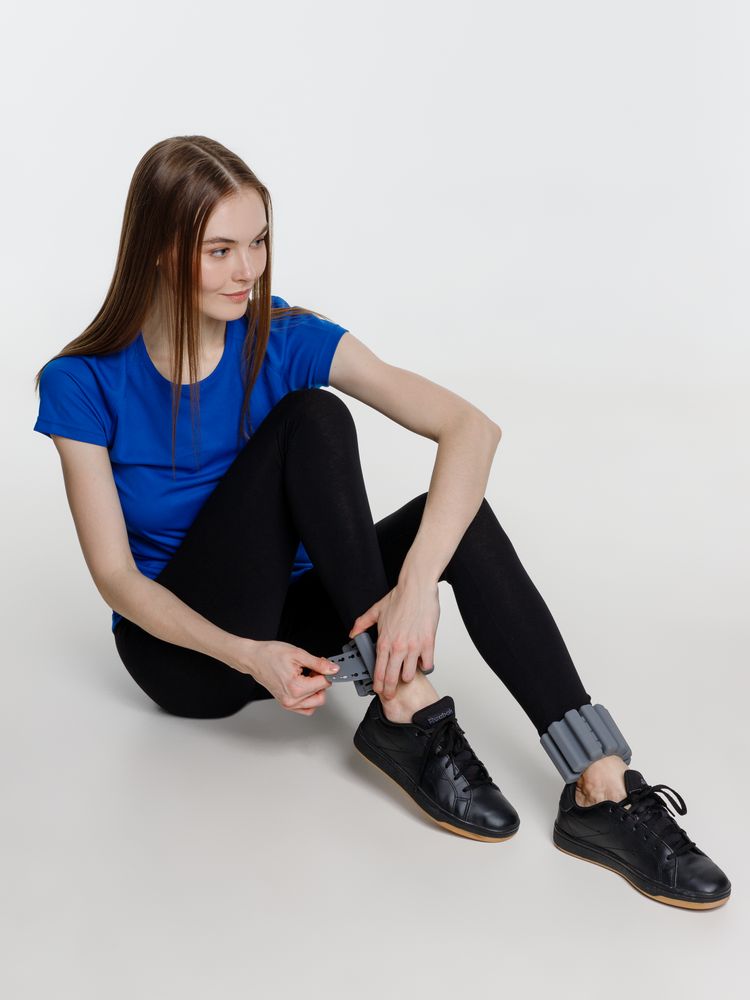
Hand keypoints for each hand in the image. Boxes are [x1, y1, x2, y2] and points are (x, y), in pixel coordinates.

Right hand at [234, 638, 339, 715]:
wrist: (254, 658)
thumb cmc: (270, 654)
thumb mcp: (298, 654)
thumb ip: (319, 663)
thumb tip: (333, 669)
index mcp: (295, 687)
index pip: (324, 684)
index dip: (325, 671)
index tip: (320, 664)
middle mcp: (291, 700)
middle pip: (321, 695)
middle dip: (320, 681)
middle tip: (312, 669)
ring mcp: (288, 704)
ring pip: (314, 703)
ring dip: (315, 690)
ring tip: (306, 677)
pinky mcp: (286, 704)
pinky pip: (305, 708)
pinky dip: (309, 699)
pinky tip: (304, 686)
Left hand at [349, 580, 439, 699]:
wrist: (417, 589)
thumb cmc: (400, 598)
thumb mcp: (376, 610)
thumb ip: (362, 624)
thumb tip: (353, 633)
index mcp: (384, 641)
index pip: (379, 670)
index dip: (378, 684)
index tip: (378, 690)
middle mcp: (398, 647)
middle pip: (393, 678)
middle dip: (390, 690)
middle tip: (391, 695)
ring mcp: (414, 647)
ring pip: (410, 674)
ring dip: (408, 677)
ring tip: (407, 674)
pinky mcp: (428, 643)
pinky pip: (427, 664)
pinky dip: (424, 666)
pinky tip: (422, 663)